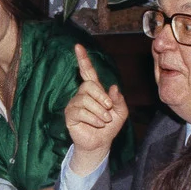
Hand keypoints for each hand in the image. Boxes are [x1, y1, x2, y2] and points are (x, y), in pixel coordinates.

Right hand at [65, 44, 127, 174]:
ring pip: (86, 100)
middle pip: (89, 85)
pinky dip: (93, 118)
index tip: (78, 46)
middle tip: (108, 109)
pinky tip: (97, 124)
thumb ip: (119, 100)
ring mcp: (74, 104)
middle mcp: (82, 94)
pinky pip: (81, 111)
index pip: (87, 72)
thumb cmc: (109, 126)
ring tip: (104, 121)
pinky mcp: (70, 114)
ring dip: (100, 111)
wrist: (100, 143)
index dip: (83, 60)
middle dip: (101, 97)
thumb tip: (112, 87)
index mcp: (95, 90)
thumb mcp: (121, 112)